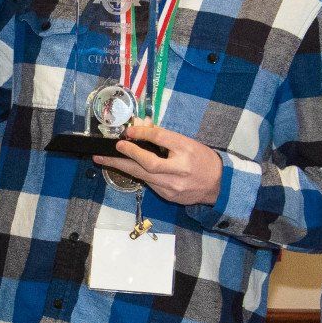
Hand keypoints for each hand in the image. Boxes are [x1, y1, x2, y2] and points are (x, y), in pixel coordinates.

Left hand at [94, 120, 223, 204]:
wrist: (218, 185)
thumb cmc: (202, 159)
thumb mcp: (187, 142)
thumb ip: (163, 136)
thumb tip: (140, 126)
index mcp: (186, 150)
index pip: (159, 139)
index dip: (141, 134)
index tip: (128, 132)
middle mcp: (179, 170)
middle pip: (147, 163)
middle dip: (124, 156)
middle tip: (105, 151)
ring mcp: (173, 185)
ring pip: (143, 175)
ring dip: (122, 167)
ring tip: (103, 160)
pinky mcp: (168, 195)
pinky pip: (148, 183)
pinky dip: (136, 174)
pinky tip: (125, 168)